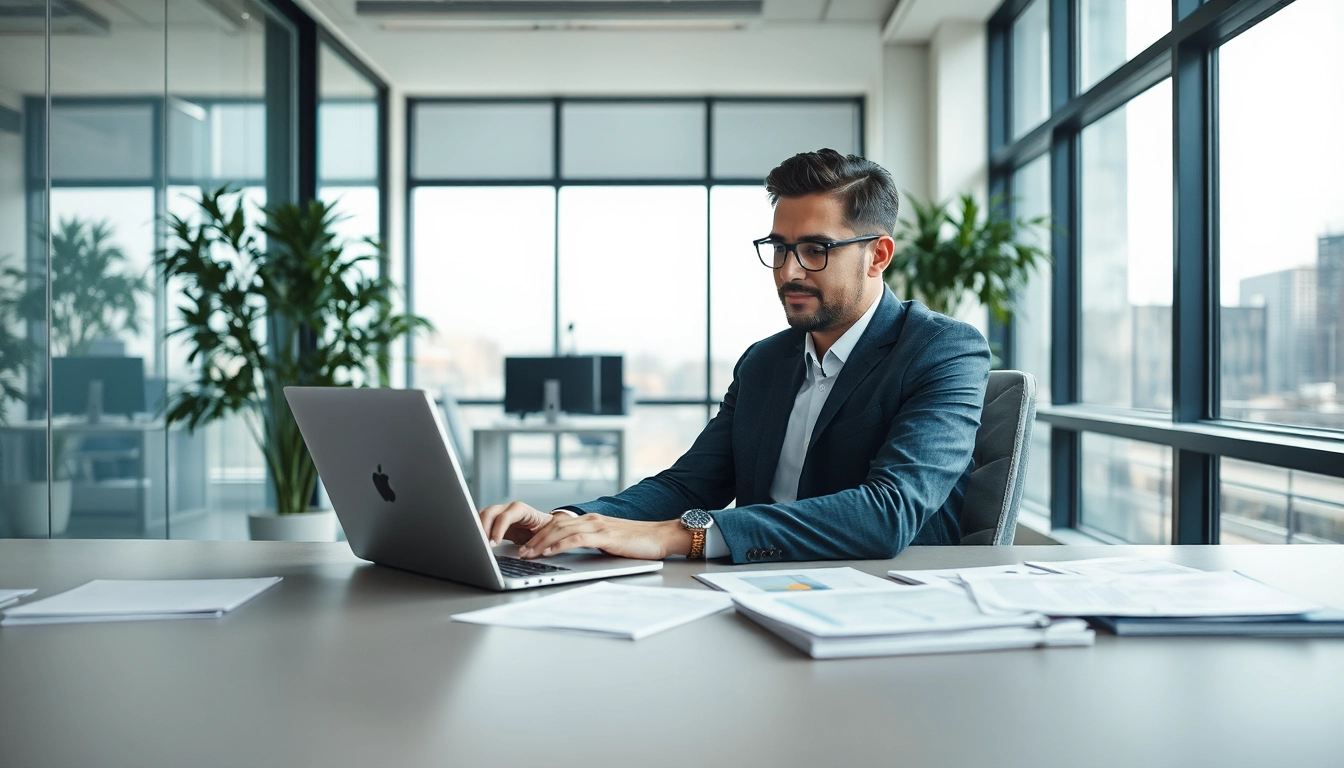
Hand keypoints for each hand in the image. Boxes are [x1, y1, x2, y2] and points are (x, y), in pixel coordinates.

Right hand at [478, 501, 563, 545]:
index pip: (505, 517)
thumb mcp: (541, 535)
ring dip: (478, 529)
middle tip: (483, 544)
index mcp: (521, 509)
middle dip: (484, 528)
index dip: (497, 530)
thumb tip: (525, 553)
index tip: (494, 543)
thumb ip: (533, 542)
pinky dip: (478, 530)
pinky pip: (481, 521)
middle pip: (489, 513)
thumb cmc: (544, 529)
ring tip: (479, 543)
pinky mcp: (495, 521)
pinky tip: (478, 540)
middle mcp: (508, 509)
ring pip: (483, 515)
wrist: (544, 527)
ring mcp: (500, 513)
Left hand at [518, 514, 691, 560]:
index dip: (539, 534)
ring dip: (541, 543)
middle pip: (554, 526)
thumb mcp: (609, 542)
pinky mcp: (604, 535)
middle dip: (533, 539)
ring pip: (561, 531)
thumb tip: (574, 553)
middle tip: (519, 552)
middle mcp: (591, 519)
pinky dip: (559, 545)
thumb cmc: (639, 542)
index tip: (525, 546)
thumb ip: (592, 543)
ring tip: (527, 554)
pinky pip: (576, 539)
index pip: (558, 524)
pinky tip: (548, 552)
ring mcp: (598, 526)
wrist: (661, 536)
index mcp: (591, 521)